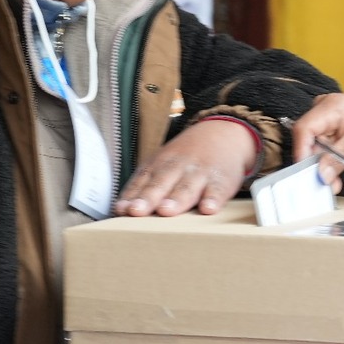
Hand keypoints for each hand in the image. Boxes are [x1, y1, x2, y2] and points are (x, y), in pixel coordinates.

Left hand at [114, 118, 259, 216]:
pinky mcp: (221, 181)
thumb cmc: (187, 157)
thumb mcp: (163, 164)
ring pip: (186, 187)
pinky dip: (213, 199)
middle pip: (161, 183)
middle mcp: (177, 167)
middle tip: (136, 211)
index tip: (121, 209)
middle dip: (148, 197)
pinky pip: (217, 190)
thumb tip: (120, 210)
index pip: (142, 180)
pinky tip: (208, 209)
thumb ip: (144, 185)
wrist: (223, 132)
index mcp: (160, 164)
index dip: (131, 195)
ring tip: (166, 210)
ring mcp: (200, 174)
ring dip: (176, 199)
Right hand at [293, 93, 343, 185]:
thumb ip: (336, 161)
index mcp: (330, 107)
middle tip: (323, 183)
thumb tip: (320, 174)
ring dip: (322, 166)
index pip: (304, 129)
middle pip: (307, 139)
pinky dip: (328, 161)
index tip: (306, 172)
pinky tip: (333, 173)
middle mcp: (324, 110)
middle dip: (314, 164)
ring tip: (333, 182)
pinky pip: (322, 147)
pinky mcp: (330, 129)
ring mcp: (326, 119)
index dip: (301, 152)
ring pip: (314, 147)